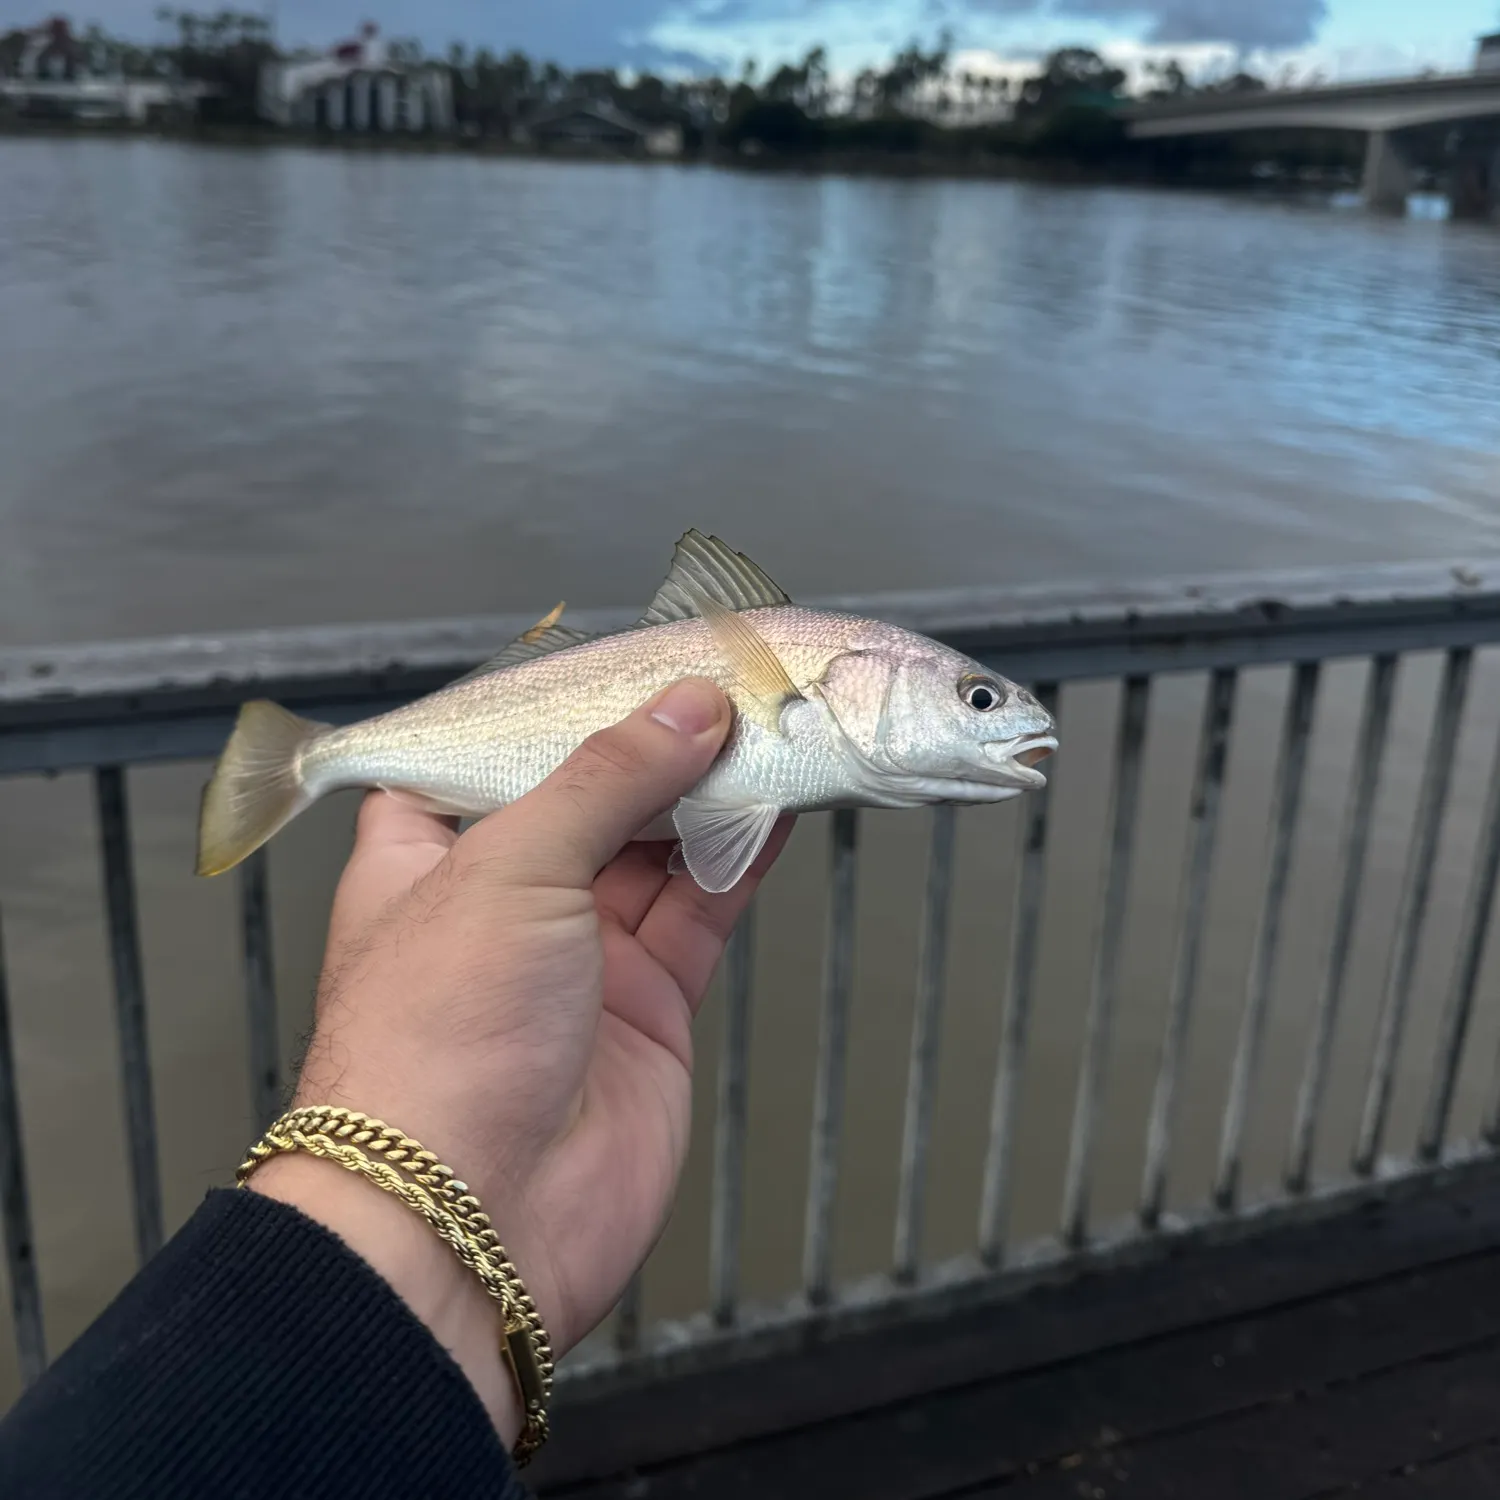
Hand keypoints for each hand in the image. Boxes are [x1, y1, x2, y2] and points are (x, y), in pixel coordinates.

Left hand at [249, 678, 791, 1442]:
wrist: (474, 1222)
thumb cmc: (438, 1040)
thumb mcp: (511, 866)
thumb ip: (606, 778)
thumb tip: (687, 707)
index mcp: (426, 856)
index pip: (485, 754)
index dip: (551, 706)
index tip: (621, 660)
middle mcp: (502, 900)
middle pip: (589, 796)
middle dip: (653, 745)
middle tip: (723, 685)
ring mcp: (578, 956)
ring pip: (657, 848)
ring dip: (710, 793)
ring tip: (767, 728)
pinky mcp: (647, 1005)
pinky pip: (700, 911)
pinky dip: (740, 860)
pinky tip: (778, 809)